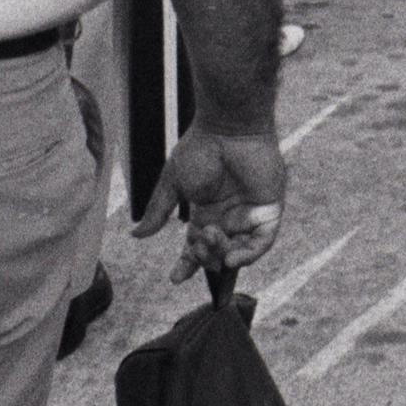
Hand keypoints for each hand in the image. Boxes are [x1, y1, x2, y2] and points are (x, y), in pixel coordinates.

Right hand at [147, 125, 288, 276]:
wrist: (228, 127)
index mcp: (207, 211)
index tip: (176, 278)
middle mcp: (229, 216)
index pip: (197, 246)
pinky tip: (232, 257)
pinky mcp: (269, 208)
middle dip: (204, 257)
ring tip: (213, 244)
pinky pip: (263, 240)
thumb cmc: (201, 147)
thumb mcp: (173, 183)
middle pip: (217, 252)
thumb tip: (136, 235)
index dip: (188, 263)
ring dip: (224, 255)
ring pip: (239, 250)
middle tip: (196, 248)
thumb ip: (158, 211)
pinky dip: (249, 253)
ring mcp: (250, 213)